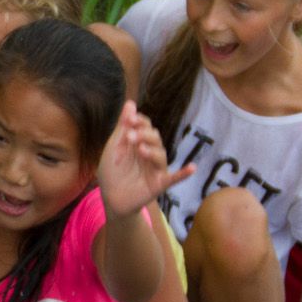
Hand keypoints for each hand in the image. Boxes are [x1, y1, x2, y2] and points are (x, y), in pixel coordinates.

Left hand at [98, 101, 192, 221]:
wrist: (110, 199)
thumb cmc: (112, 172)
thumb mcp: (114, 147)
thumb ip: (123, 126)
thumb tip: (130, 103)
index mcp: (140, 143)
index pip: (146, 126)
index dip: (140, 121)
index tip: (130, 119)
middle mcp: (150, 154)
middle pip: (155, 138)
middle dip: (143, 135)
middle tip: (130, 137)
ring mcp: (156, 169)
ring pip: (161, 155)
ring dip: (152, 150)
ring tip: (140, 150)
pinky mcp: (159, 184)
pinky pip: (175, 178)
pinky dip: (184, 173)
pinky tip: (192, 168)